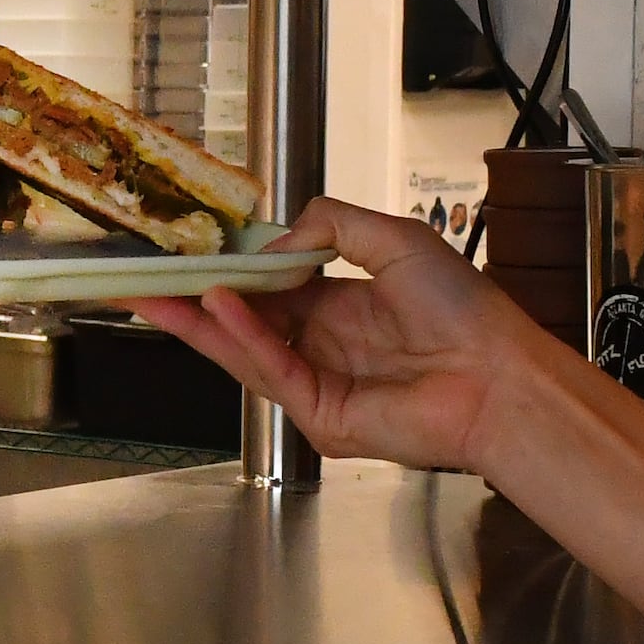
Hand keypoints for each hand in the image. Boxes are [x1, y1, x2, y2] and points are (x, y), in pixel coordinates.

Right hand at [126, 196, 566, 472]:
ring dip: (200, 320)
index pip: (270, 288)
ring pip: (244, 351)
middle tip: (145, 278)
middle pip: (245, 322)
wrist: (499, 375)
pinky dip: (242, 338)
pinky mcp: (321, 416)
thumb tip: (276, 242)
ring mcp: (320, 384)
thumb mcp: (395, 240)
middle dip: (194, 300)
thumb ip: (331, 226)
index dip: (230, 270)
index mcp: (344, 307)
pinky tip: (219, 306)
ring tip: (158, 292)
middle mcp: (326, 346)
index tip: (189, 250)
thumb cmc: (465, 311)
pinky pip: (272, 371)